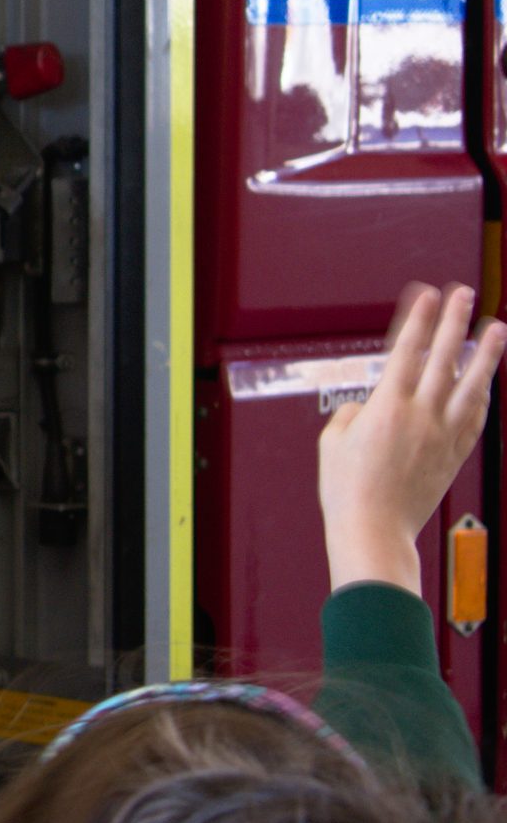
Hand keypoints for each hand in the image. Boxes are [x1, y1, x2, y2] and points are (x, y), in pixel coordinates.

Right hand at [318, 283, 505, 592]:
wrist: (375, 529)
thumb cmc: (347, 488)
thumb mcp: (333, 440)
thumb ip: (353, 413)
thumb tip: (370, 407)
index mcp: (386, 407)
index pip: (406, 351)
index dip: (417, 319)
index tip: (426, 294)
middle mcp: (421, 416)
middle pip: (442, 358)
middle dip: (453, 321)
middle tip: (462, 293)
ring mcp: (443, 435)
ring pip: (471, 386)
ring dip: (486, 354)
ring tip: (496, 328)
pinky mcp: (454, 455)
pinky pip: (475, 417)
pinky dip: (482, 394)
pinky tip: (487, 380)